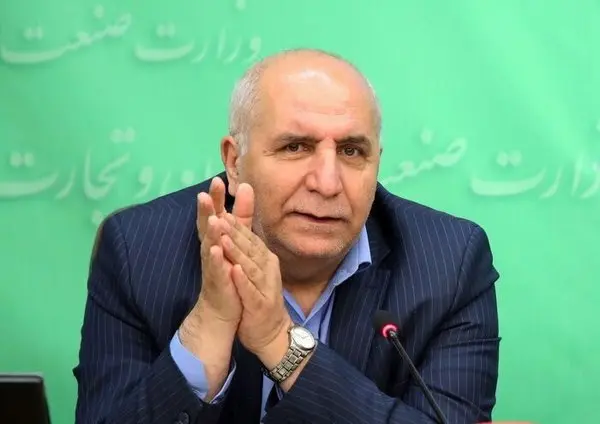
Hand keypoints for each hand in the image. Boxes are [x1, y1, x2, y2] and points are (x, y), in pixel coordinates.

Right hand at [186, 178, 254, 328]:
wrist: (223, 307)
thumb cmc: (229, 269)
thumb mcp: (237, 237)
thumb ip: (242, 214)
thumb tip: (246, 185)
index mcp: (216, 237)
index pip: (215, 213)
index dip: (215, 199)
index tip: (217, 180)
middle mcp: (211, 248)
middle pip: (207, 226)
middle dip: (206, 211)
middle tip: (205, 194)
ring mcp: (213, 265)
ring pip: (209, 246)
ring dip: (210, 233)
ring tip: (212, 220)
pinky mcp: (218, 282)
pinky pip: (216, 269)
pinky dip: (216, 260)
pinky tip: (216, 250)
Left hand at [220, 210, 291, 362]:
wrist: (271, 332)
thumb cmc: (258, 297)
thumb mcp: (253, 269)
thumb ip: (246, 247)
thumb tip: (235, 223)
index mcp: (264, 259)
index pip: (249, 237)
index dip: (235, 223)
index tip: (220, 208)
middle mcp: (267, 269)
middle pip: (249, 247)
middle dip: (234, 231)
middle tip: (219, 215)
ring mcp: (265, 287)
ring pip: (250, 266)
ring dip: (237, 252)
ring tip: (223, 237)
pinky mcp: (260, 305)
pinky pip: (251, 290)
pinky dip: (242, 279)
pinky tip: (233, 270)